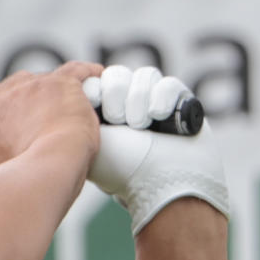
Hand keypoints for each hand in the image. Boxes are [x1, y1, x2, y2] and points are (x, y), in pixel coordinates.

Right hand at [0, 61, 102, 170]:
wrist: (46, 173)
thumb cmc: (25, 182)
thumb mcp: (1, 169)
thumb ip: (4, 153)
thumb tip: (13, 157)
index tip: (7, 109)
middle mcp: (5, 97)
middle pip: (17, 83)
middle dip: (32, 98)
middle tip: (48, 121)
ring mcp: (34, 87)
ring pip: (48, 79)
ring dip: (59, 91)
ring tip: (74, 109)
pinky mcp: (63, 85)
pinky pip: (78, 71)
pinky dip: (88, 74)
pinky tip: (96, 78)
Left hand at [83, 65, 229, 232]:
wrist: (160, 184)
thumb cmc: (121, 169)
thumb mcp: (89, 141)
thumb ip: (78, 114)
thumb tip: (77, 88)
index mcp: (105, 114)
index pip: (98, 80)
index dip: (98, 87)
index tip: (94, 102)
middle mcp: (130, 107)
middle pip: (119, 75)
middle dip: (115, 94)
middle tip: (116, 118)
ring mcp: (156, 105)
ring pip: (144, 76)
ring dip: (137, 98)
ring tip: (139, 124)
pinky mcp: (182, 105)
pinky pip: (169, 84)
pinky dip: (161, 97)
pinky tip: (158, 116)